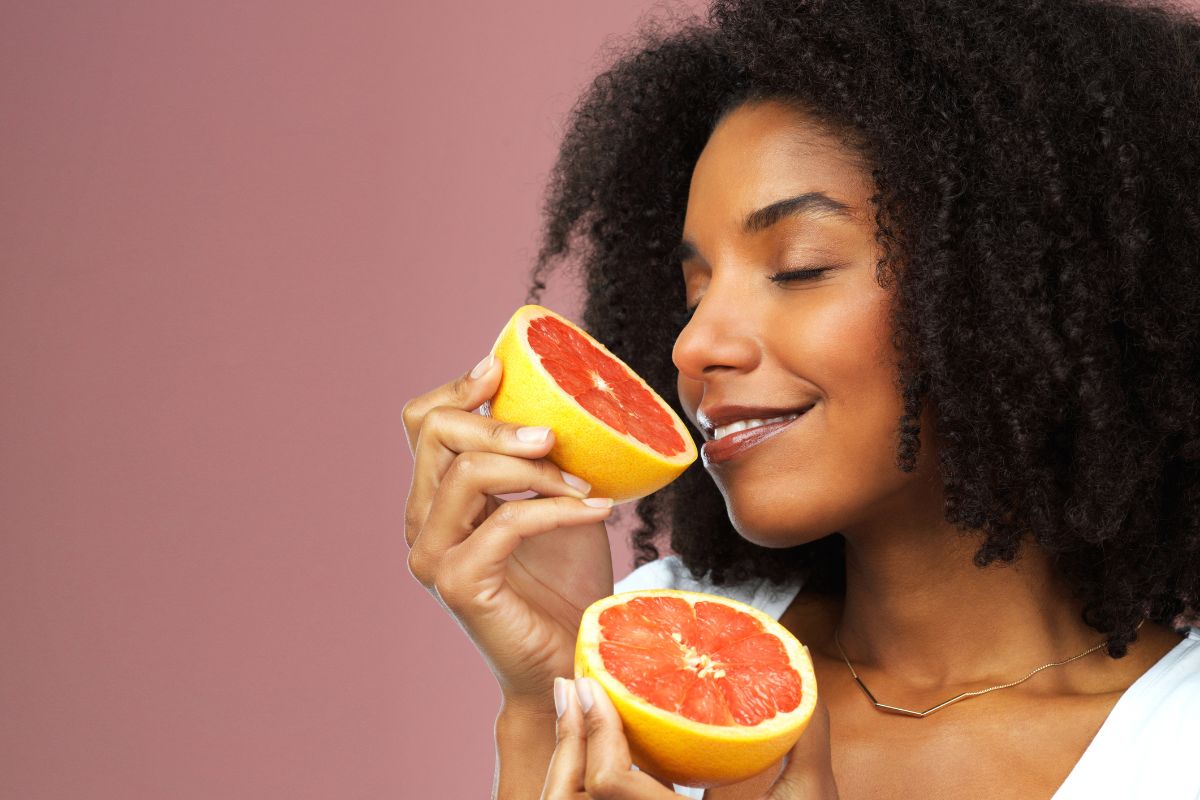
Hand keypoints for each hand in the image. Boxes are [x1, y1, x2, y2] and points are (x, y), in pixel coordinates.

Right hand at [403, 355, 615, 710]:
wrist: (573, 657)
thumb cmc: (566, 583)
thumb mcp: (554, 500)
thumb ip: (539, 458)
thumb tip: (563, 399)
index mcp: (437, 498)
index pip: (423, 422)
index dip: (458, 388)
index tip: (502, 370)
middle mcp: (423, 524)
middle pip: (436, 434)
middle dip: (501, 425)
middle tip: (556, 437)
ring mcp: (434, 556)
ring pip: (467, 473)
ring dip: (536, 469)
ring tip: (584, 483)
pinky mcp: (459, 584)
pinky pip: (506, 521)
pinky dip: (556, 509)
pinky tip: (595, 511)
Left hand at [542, 678, 838, 799]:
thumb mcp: (814, 797)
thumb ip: (804, 733)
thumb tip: (797, 655)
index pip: (611, 786)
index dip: (595, 732)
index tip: (591, 685)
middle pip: (575, 797)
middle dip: (568, 740)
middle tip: (572, 687)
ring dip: (574, 760)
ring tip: (580, 712)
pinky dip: (596, 782)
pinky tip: (612, 749)